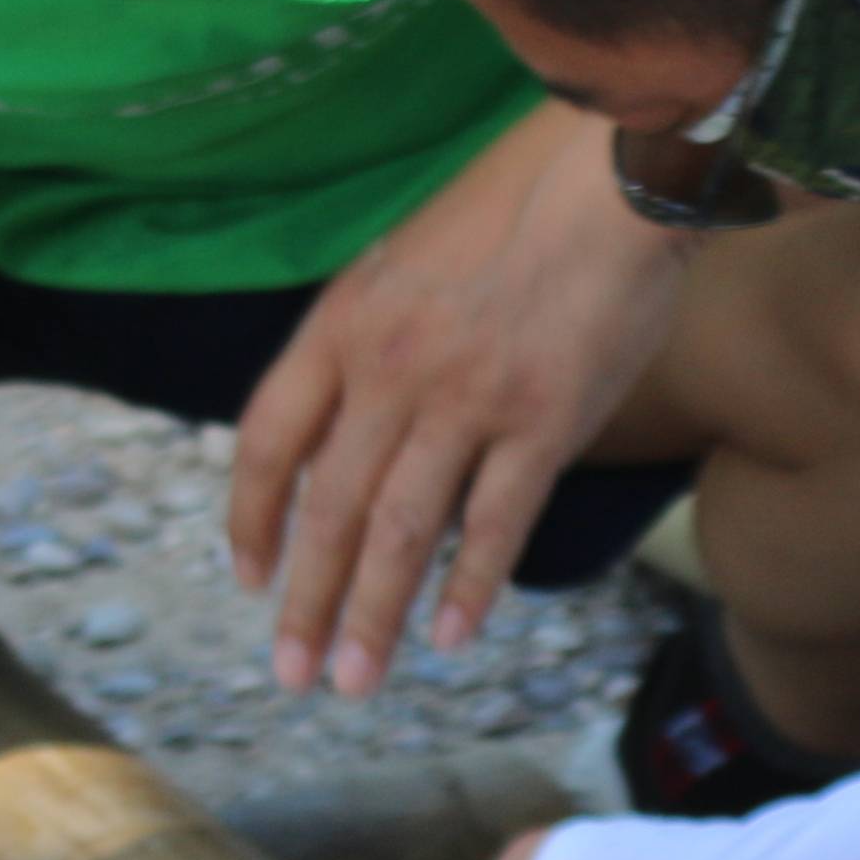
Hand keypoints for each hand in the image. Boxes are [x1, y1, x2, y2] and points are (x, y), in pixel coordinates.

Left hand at [229, 100, 688, 695]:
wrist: (610, 180)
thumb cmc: (511, 212)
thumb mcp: (400, 261)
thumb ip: (364, 345)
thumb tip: (339, 433)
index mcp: (344, 324)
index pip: (270, 441)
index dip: (251, 519)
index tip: (249, 577)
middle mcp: (392, 370)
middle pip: (332, 509)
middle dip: (307, 603)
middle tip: (292, 675)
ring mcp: (468, 399)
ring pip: (404, 532)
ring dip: (374, 616)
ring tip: (355, 680)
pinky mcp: (544, 422)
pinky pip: (496, 524)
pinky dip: (469, 588)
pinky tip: (450, 638)